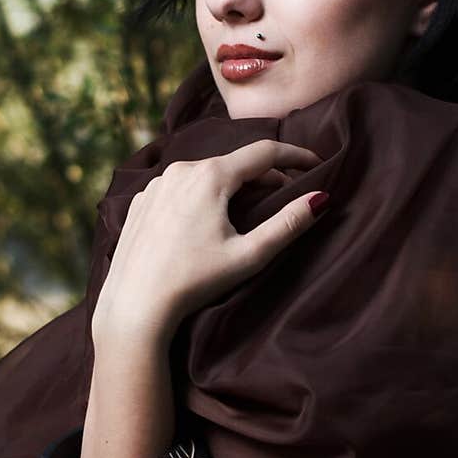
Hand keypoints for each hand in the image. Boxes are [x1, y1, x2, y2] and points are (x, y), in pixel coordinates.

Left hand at [94, 139, 325, 337]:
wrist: (135, 305)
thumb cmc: (194, 281)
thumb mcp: (249, 255)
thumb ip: (288, 224)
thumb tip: (321, 198)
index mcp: (210, 175)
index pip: (264, 153)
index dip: (295, 156)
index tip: (316, 163)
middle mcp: (181, 170)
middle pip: (235, 163)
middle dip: (265, 176)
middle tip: (287, 196)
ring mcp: (156, 184)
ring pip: (206, 174)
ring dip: (232, 186)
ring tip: (249, 210)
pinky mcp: (141, 202)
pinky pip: (180, 188)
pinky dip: (202, 196)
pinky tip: (207, 221)